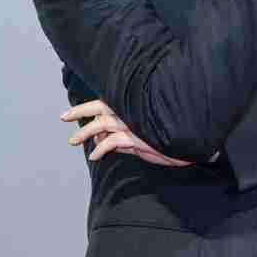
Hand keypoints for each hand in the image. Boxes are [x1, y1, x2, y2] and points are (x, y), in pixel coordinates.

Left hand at [60, 99, 194, 166]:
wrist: (192, 143)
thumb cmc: (173, 136)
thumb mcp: (147, 134)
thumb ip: (126, 136)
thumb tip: (104, 139)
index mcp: (136, 105)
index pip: (108, 101)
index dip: (90, 105)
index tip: (75, 110)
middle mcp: (133, 110)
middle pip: (100, 107)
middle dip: (80, 111)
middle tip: (64, 117)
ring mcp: (134, 123)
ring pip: (101, 124)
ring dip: (85, 132)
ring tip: (73, 140)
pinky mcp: (137, 138)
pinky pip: (111, 142)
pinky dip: (100, 148)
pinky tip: (95, 155)